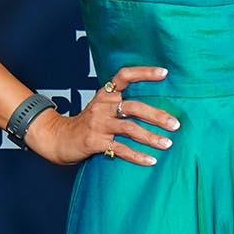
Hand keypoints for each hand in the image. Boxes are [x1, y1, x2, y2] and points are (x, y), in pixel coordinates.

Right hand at [24, 65, 179, 167]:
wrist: (58, 138)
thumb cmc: (87, 124)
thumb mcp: (102, 108)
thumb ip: (122, 104)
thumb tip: (157, 109)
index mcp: (106, 94)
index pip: (124, 76)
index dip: (144, 73)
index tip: (164, 73)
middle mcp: (102, 106)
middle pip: (133, 107)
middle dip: (156, 116)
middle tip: (175, 125)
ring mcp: (98, 124)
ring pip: (129, 128)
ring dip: (150, 137)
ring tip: (167, 144)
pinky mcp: (94, 141)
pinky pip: (119, 149)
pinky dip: (137, 156)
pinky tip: (151, 161)